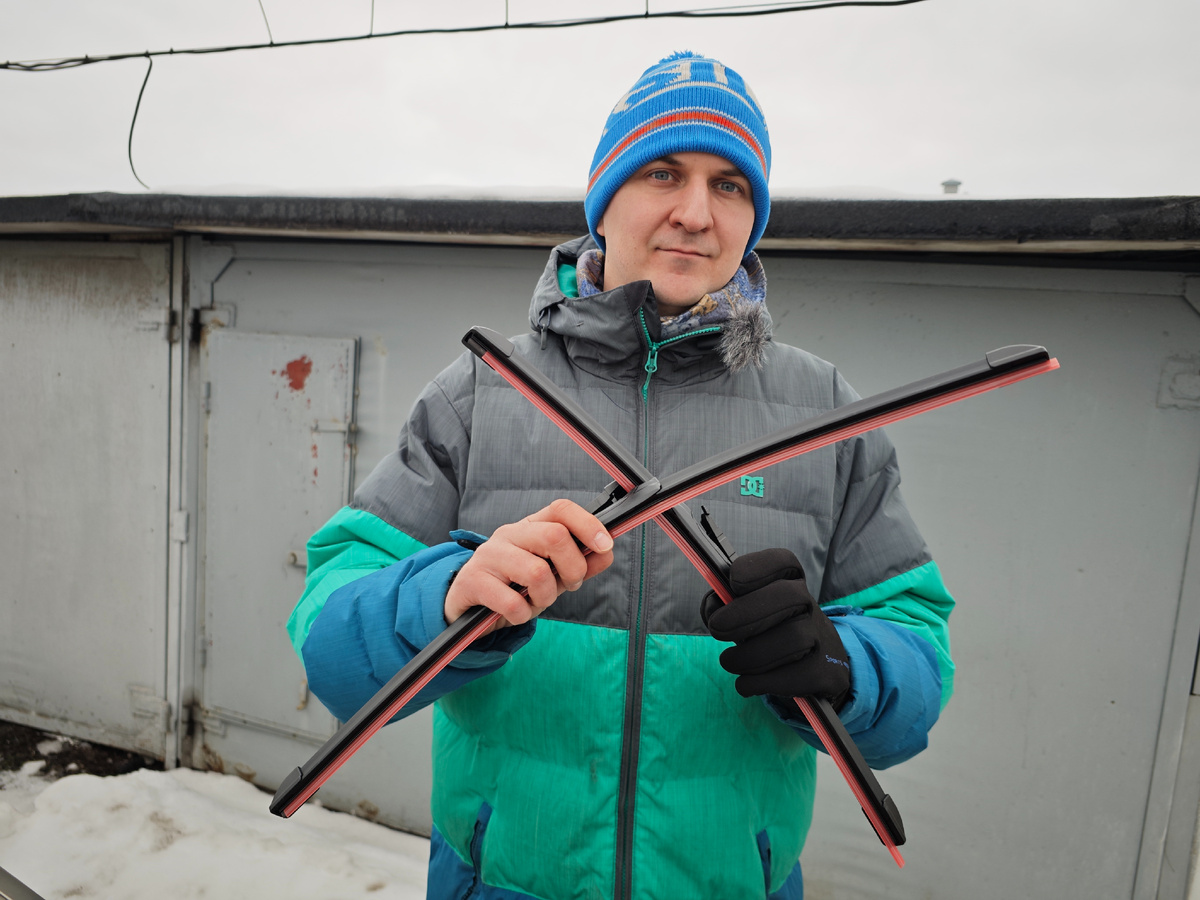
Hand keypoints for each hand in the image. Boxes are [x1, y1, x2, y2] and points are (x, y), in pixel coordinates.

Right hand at [445, 499, 613, 633]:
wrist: (469, 608)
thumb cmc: (514, 587)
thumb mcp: (551, 575)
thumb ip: (579, 564)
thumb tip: (607, 553)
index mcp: (529, 526)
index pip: (561, 509)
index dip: (588, 524)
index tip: (605, 545)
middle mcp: (508, 534)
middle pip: (554, 536)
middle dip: (573, 568)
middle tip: (569, 584)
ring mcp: (488, 556)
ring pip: (537, 572)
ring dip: (545, 596)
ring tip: (535, 601)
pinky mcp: (473, 581)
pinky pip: (512, 602)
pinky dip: (522, 615)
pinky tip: (516, 613)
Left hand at [700, 548, 849, 709]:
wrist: (816, 671)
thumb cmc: (768, 634)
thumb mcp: (747, 615)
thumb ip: (724, 606)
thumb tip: (713, 606)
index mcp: (791, 584)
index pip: (785, 562)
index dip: (758, 567)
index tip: (733, 581)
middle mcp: (811, 605)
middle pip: (788, 596)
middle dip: (745, 612)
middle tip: (717, 628)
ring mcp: (823, 638)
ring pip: (792, 638)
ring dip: (749, 654)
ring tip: (729, 661)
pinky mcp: (827, 672)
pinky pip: (795, 676)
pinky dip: (760, 681)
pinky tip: (745, 683)